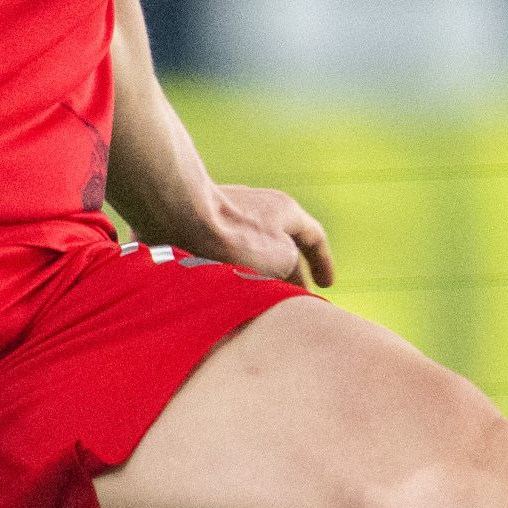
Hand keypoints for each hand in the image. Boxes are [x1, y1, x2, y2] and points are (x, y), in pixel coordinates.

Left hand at [187, 181, 333, 289]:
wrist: (181, 217)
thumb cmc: (237, 238)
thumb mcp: (282, 261)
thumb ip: (290, 271)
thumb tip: (278, 279)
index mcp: (284, 209)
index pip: (313, 237)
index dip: (323, 263)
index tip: (326, 285)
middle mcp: (256, 206)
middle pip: (279, 242)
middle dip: (288, 272)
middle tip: (293, 299)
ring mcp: (224, 213)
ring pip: (248, 249)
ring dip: (257, 274)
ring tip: (257, 301)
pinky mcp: (196, 225)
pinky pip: (219, 251)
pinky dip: (228, 272)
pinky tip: (222, 291)